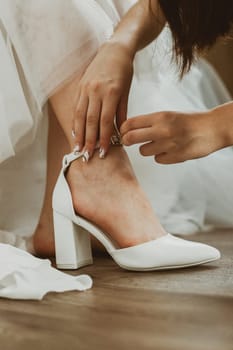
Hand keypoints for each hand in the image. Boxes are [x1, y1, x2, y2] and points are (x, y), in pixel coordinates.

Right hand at [72, 42, 133, 158]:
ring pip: (80, 116)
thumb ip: (122, 113)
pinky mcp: (80, 87)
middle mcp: (96, 91)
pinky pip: (76, 107)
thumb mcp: (126, 92)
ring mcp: (86, 89)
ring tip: (77, 149)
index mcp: (111, 93)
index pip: (105, 121)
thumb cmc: (124, 72)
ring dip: (79, 134)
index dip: (103, 138)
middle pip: (91, 121)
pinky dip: (75, 121)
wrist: (114, 50)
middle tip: (87, 156)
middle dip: (89, 141)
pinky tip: (74, 133)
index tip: (102, 152)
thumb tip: (120, 133)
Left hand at [121, 110, 226, 163]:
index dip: (122, 129)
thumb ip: (151, 122)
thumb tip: (130, 129)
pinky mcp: (175, 157)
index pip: (130, 123)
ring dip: (147, 149)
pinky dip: (161, 156)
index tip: (122, 132)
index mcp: (160, 117)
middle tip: (127, 141)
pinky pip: (158, 159)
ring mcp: (168, 145)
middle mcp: (162, 130)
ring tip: (158, 144)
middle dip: (126, 141)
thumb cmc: (190, 121)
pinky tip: (170, 150)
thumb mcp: (169, 115)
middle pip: (130, 138)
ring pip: (143, 151)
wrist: (212, 129)